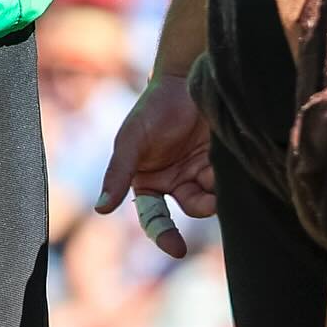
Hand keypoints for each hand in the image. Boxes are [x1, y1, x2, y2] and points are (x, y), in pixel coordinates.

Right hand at [95, 76, 215, 258]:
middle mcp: (172, 181)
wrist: (186, 77)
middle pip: (188, 209)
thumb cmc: (153, 106)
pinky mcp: (217, 161)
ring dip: (216, 192)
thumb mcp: (132, 139)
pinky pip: (224, 181)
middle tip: (211, 201)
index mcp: (146, 181)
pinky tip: (224, 163)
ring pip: (210, 198)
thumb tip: (101, 208)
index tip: (177, 249)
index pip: (153, 217)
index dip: (163, 235)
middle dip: (200, 206)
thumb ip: (119, 173)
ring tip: (216, 172)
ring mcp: (196, 172)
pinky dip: (226, 178)